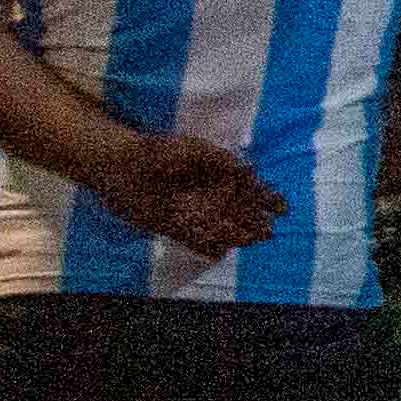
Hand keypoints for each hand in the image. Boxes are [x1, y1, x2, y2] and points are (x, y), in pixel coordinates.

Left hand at [96, 130, 284, 256]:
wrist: (117, 167)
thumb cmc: (156, 152)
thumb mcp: (192, 149)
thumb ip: (220, 160)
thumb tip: (250, 170)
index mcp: (219, 175)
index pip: (252, 189)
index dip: (269, 199)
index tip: (282, 208)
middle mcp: (210, 196)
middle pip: (242, 213)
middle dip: (255, 222)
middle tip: (266, 231)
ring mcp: (194, 213)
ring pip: (224, 229)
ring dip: (237, 235)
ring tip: (250, 240)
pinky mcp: (174, 227)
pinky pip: (198, 242)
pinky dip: (209, 247)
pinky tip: (220, 250)